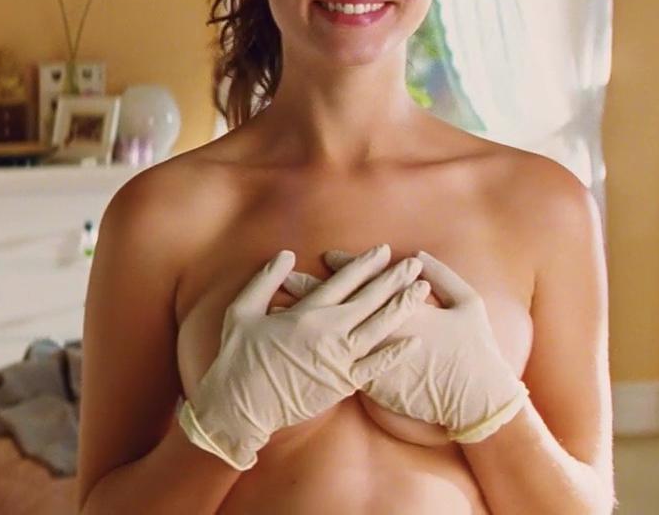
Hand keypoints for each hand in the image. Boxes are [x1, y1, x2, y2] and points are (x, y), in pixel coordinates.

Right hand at [180, 244, 431, 469]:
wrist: (240, 407)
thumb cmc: (237, 358)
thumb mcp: (241, 311)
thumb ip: (264, 280)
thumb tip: (285, 255)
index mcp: (304, 313)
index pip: (343, 281)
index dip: (365, 264)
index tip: (383, 251)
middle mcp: (327, 333)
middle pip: (369, 300)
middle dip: (393, 279)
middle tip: (413, 264)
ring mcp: (338, 359)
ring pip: (379, 328)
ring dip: (402, 307)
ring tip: (421, 290)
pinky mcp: (343, 384)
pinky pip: (376, 366)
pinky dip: (396, 353)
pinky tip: (414, 340)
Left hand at [286, 249, 526, 443]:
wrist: (474, 400)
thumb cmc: (475, 350)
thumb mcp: (469, 303)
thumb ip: (445, 276)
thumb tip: (419, 256)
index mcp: (403, 308)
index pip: (367, 280)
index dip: (345, 265)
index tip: (326, 256)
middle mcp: (382, 332)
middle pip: (339, 305)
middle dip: (311, 289)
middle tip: (287, 276)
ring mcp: (375, 360)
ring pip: (330, 335)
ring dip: (304, 321)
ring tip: (277, 307)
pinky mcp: (370, 384)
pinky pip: (334, 366)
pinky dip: (312, 355)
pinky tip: (290, 347)